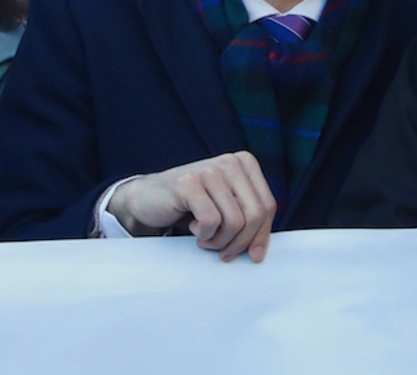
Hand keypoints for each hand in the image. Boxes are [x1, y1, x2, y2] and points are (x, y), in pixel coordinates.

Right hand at [108, 152, 276, 261]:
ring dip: (219, 242)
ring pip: (235, 222)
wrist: (148, 199)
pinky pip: (211, 221)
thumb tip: (260, 253)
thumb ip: (246, 219)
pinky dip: (203, 235)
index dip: (261, 235)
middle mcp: (231, 162)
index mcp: (245, 164)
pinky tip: (193, 227)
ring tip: (205, 238)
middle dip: (240, 243)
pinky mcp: (190, 183)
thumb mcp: (226, 208)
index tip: (251, 255)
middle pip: (255, 214)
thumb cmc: (191, 207)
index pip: (268, 205)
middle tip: (223, 252)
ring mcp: (210, 170)